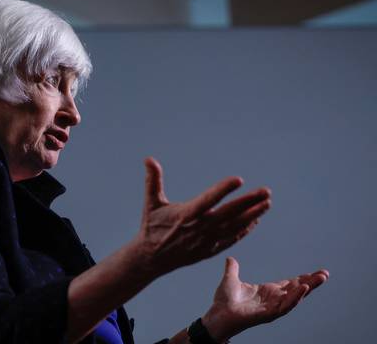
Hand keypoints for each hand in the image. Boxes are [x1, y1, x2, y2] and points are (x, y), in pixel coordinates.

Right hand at [135, 157, 270, 275]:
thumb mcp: (150, 203)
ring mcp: (205, 242)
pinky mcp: (209, 250)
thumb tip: (148, 158)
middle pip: (228, 214)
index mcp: (185, 215)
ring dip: (251, 215)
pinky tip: (255, 220)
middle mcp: (198, 229)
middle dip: (248, 202)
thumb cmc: (151, 227)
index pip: (208, 200)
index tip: (238, 180)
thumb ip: (152, 181)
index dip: (223, 190)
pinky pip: (230, 239)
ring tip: (267, 204)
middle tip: (266, 191)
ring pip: (233, 227)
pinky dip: (243, 230)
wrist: (150, 258)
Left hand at [202, 257, 329, 341]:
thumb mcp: (230, 280)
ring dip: (307, 289)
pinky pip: (285, 306)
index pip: (289, 284)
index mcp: (267, 291)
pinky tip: (304, 289)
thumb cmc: (224, 301)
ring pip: (294, 297)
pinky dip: (295, 298)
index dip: (302, 279)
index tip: (315, 273)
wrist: (218, 315)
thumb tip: (231, 259)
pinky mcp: (269, 314)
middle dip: (311, 282)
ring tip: (319, 279)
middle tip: (325, 274)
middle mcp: (272, 299)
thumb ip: (232, 269)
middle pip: (296, 290)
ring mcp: (272, 307)